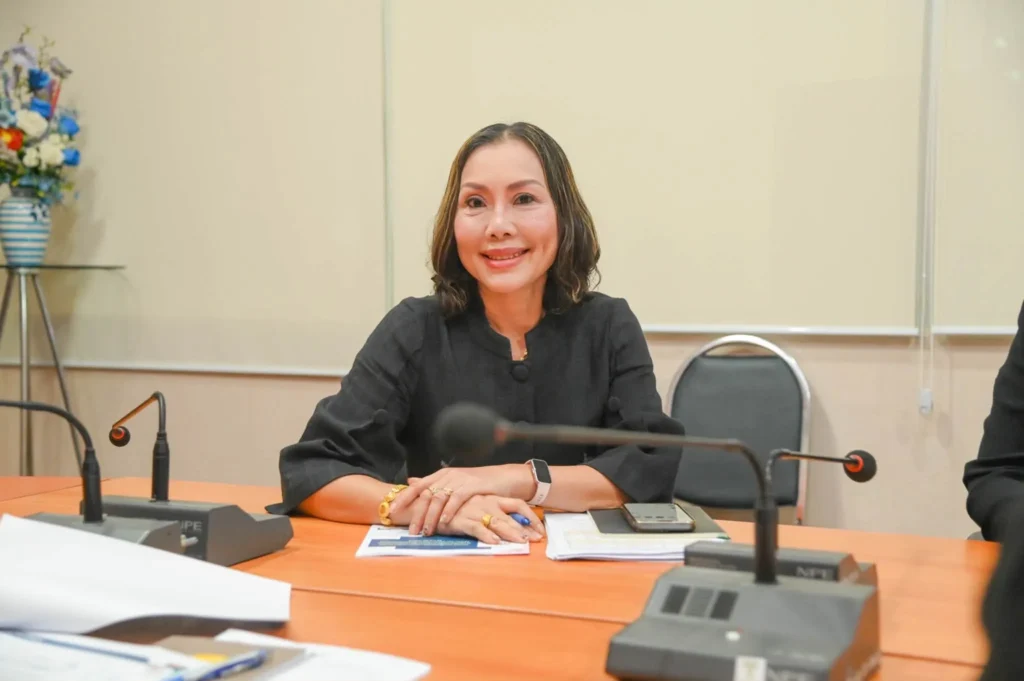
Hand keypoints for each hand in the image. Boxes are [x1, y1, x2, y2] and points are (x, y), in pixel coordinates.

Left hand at [391, 464, 535, 535]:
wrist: (503, 478)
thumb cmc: (478, 484)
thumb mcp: (453, 482)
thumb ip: (433, 483)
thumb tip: (411, 482)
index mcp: (441, 474)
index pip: (418, 486)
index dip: (404, 498)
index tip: (392, 511)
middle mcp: (448, 475)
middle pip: (426, 494)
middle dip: (417, 513)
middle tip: (411, 530)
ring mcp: (460, 479)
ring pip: (440, 498)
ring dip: (431, 516)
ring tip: (426, 531)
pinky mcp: (473, 485)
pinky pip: (457, 498)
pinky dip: (449, 510)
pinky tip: (444, 521)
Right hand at [438, 494, 543, 544]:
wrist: (430, 504)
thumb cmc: (456, 508)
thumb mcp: (478, 508)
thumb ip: (494, 515)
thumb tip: (513, 526)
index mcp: (492, 498)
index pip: (518, 504)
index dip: (531, 517)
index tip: (540, 530)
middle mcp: (486, 503)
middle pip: (510, 516)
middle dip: (525, 529)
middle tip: (536, 540)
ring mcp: (474, 511)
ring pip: (497, 522)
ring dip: (510, 533)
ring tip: (521, 542)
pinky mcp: (461, 520)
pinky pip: (476, 528)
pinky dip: (486, 535)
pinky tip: (495, 542)